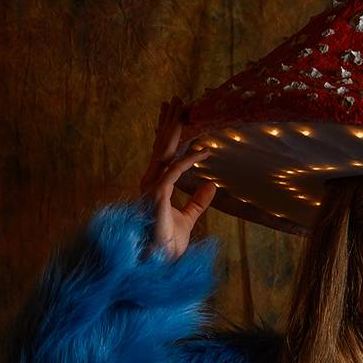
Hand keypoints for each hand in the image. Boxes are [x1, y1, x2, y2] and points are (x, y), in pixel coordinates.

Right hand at [138, 96, 218, 260]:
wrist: (158, 262)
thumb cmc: (168, 244)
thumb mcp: (188, 218)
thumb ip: (198, 201)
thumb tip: (212, 184)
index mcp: (155, 185)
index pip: (162, 152)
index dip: (168, 131)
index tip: (175, 113)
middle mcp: (150, 182)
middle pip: (161, 146)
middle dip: (169, 122)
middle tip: (177, 99)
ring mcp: (151, 188)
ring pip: (164, 153)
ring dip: (174, 130)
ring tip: (184, 110)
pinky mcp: (157, 197)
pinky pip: (173, 172)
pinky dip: (189, 160)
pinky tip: (203, 151)